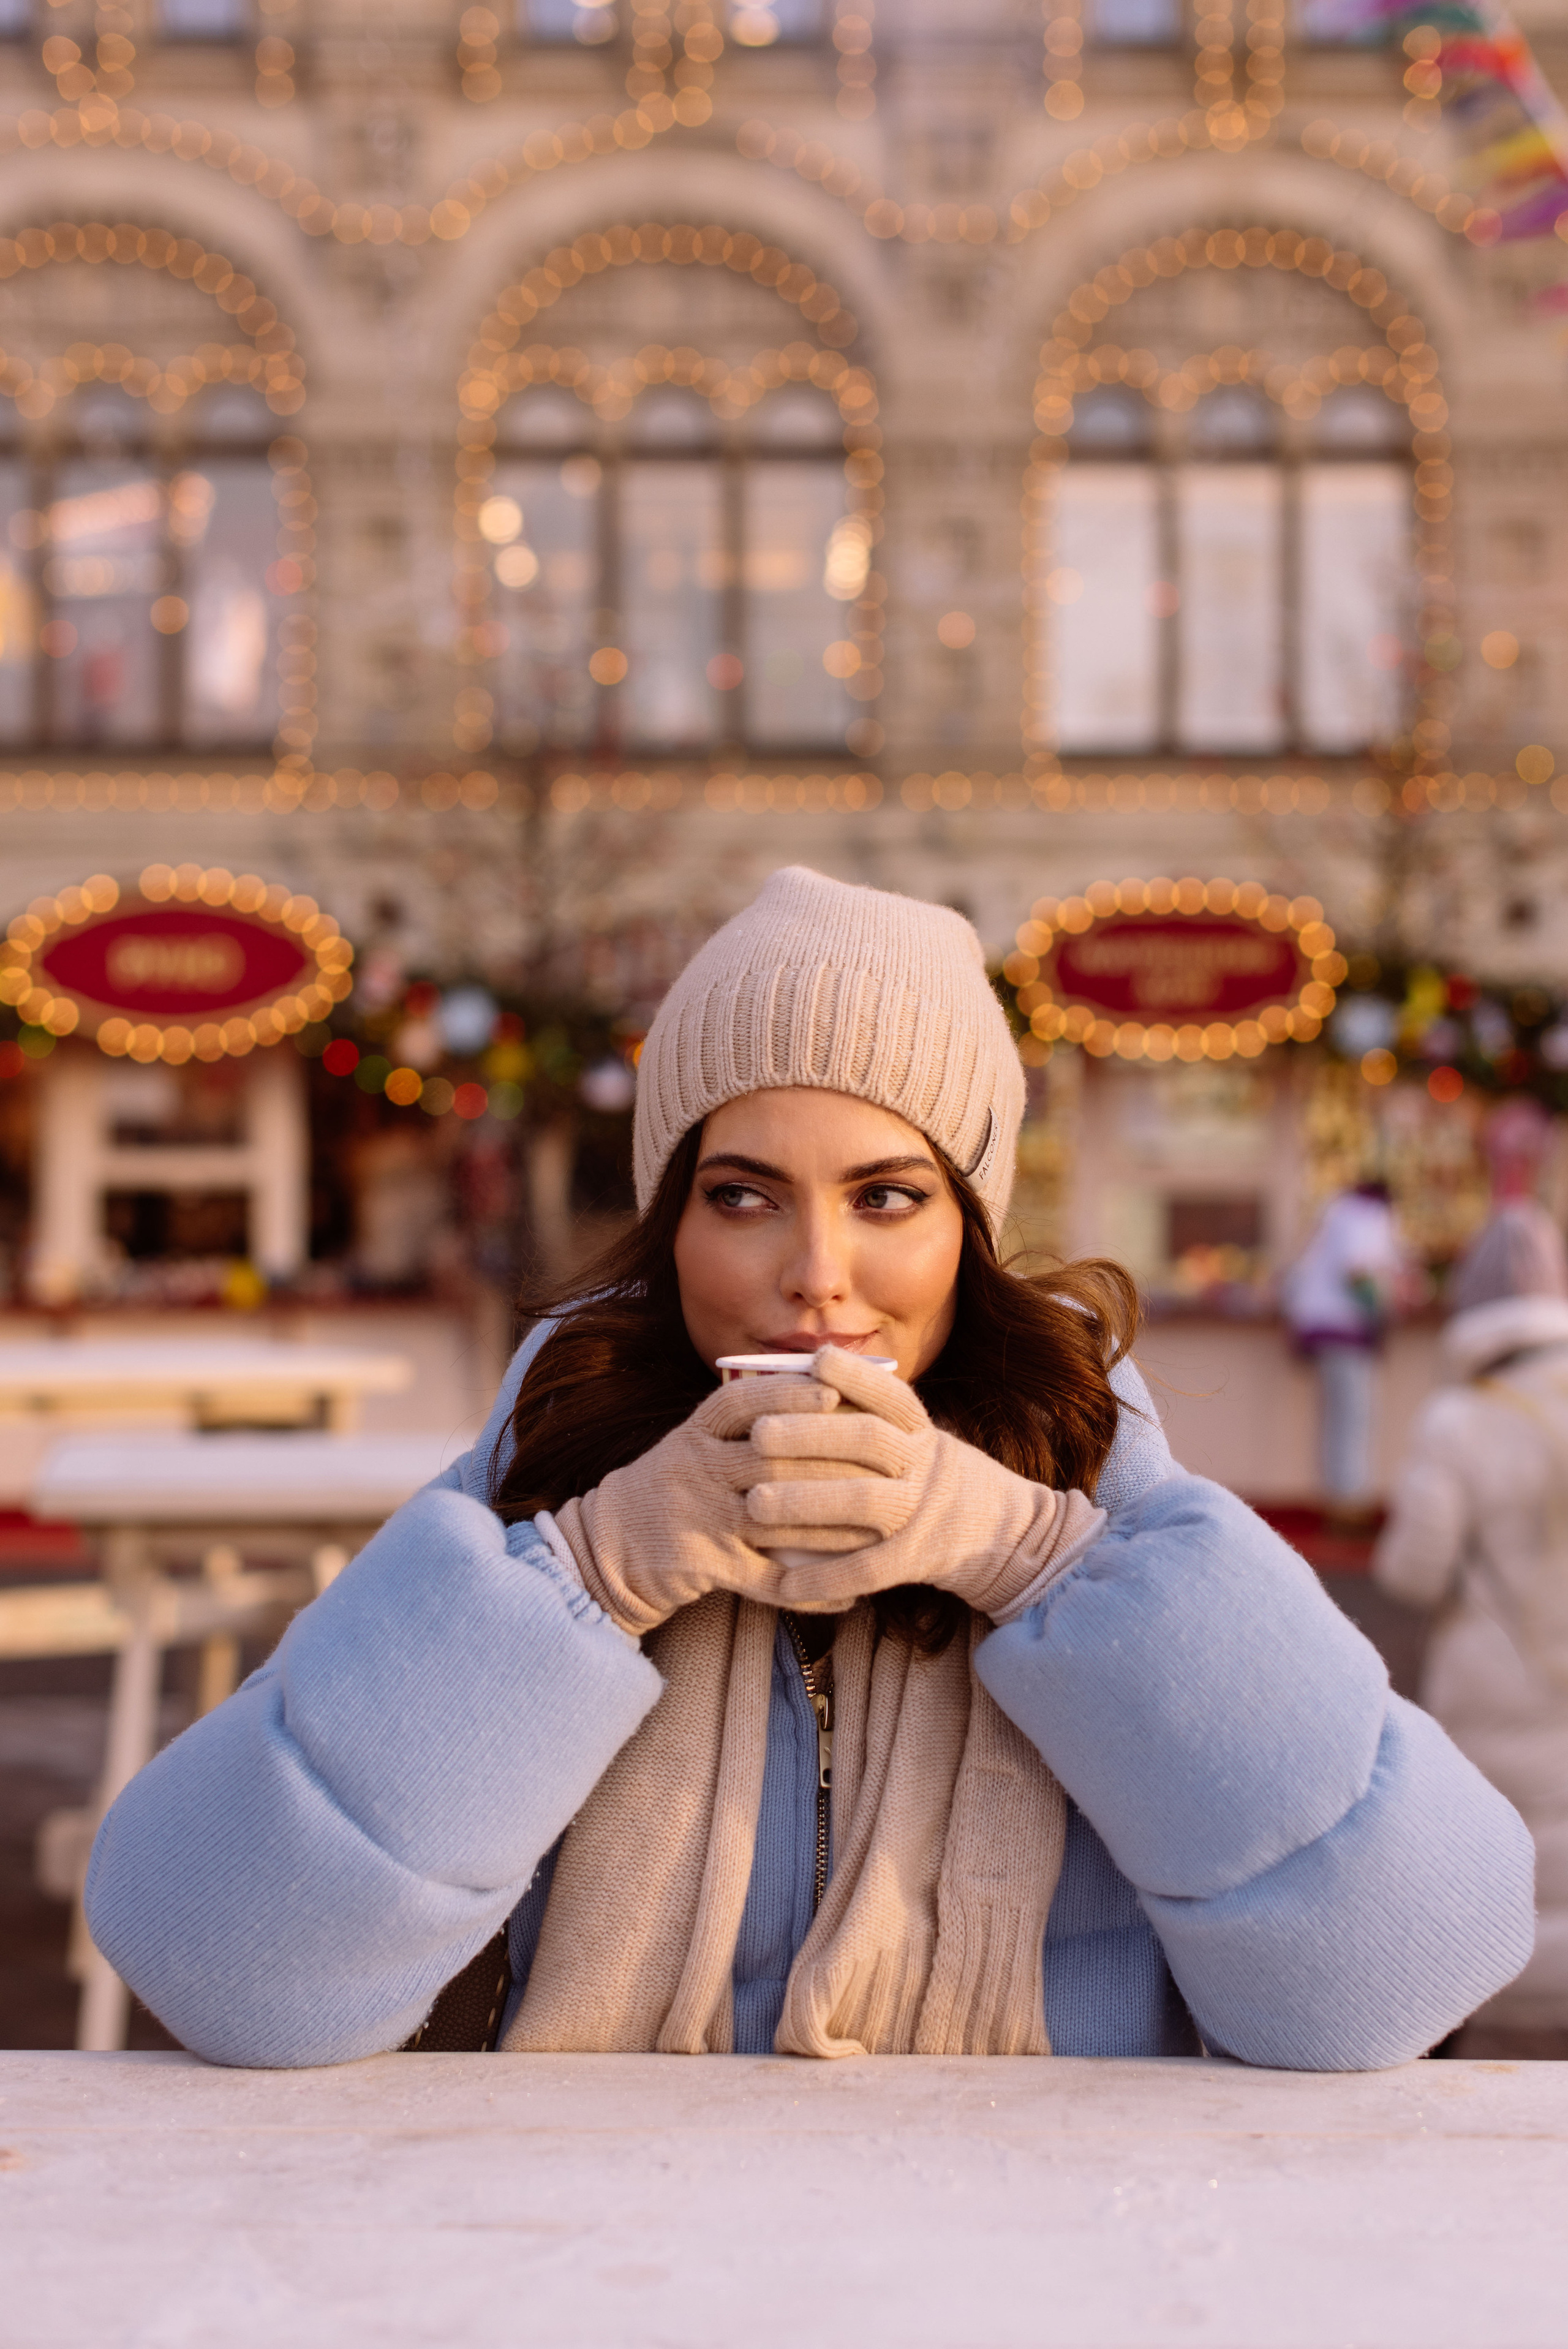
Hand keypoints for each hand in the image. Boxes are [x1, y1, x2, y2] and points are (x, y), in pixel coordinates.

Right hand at [548, 1374, 878, 1634]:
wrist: (610, 1545)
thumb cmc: (675, 1484)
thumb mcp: (696, 1442)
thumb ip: (746, 1422)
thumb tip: (827, 1391)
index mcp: (695, 1433)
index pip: (742, 1402)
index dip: (787, 1395)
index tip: (834, 1392)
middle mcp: (696, 1468)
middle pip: (769, 1459)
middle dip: (830, 1462)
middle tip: (883, 1465)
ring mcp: (699, 1518)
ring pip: (775, 1518)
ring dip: (831, 1526)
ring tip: (880, 1527)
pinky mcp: (704, 1565)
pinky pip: (765, 1581)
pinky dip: (809, 1589)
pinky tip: (848, 1593)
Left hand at [746, 1346, 1104, 1620]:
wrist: (998, 1532)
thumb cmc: (926, 1474)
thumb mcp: (914, 1436)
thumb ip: (867, 1415)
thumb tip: (796, 1381)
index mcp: (921, 1430)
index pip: (891, 1395)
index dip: (855, 1376)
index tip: (815, 1360)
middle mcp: (924, 1465)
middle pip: (868, 1442)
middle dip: (810, 1436)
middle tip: (758, 1434)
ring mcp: (922, 1513)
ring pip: (862, 1503)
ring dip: (806, 1503)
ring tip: (754, 1504)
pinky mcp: (916, 1559)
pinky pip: (868, 1568)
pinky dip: (825, 1576)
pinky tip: (785, 1581)